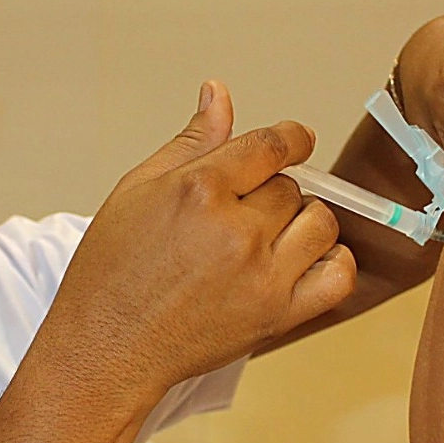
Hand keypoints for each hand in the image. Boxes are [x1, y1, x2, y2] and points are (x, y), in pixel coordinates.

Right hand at [39, 80, 355, 411]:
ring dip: (301, 223)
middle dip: (270, 192)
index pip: (271, 145)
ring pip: (320, 223)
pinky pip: (338, 276)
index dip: (291, 138)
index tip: (295, 140)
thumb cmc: (111, 274)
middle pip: (290, 187)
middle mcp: (236, 230)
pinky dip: (332, 261)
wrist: (106, 348)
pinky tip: (303, 260)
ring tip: (267, 237)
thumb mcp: (137, 190)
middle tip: (240, 212)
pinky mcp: (277, 316)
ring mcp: (262, 275)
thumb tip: (218, 94)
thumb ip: (189, 142)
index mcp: (200, 190)